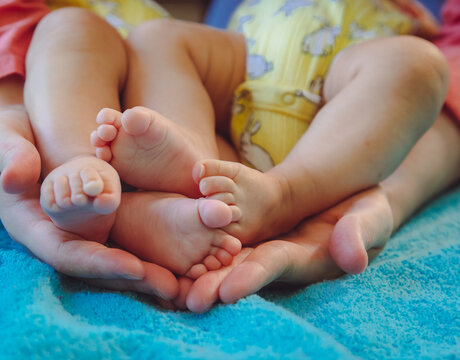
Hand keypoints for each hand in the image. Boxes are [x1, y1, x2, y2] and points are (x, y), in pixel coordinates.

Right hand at [0, 76, 177, 300]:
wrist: (14, 128)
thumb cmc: (4, 131)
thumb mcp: (1, 136)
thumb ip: (10, 155)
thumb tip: (16, 181)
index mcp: (29, 223)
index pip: (65, 253)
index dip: (101, 264)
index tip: (136, 268)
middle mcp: (53, 233)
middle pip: (94, 266)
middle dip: (131, 279)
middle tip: (173, 289)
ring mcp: (72, 229)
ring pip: (108, 259)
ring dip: (143, 274)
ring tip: (179, 284)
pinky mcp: (87, 220)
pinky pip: (115, 241)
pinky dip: (141, 255)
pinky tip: (171, 262)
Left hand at [172, 186, 392, 312]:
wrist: (347, 194)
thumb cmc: (365, 209)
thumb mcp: (371, 218)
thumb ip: (360, 234)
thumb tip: (352, 260)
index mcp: (303, 257)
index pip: (274, 267)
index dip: (251, 278)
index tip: (227, 292)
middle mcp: (275, 255)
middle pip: (240, 269)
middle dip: (215, 284)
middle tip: (187, 298)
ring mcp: (260, 242)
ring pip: (225, 255)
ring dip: (199, 268)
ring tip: (172, 285)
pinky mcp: (250, 228)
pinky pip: (222, 233)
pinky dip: (200, 237)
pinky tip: (174, 241)